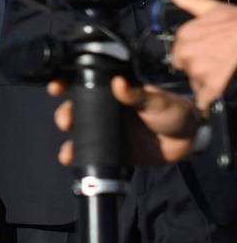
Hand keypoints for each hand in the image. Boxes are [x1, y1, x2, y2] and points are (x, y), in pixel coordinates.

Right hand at [50, 75, 203, 166]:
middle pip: (74, 109)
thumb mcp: (157, 100)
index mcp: (112, 92)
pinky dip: (76, 157)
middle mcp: (104, 109)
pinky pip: (88, 153)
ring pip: (78, 132)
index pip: (84, 84)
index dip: (66, 83)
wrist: (187, 142)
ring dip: (69, 139)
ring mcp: (104, 130)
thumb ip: (138, 94)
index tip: (56, 87)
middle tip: (66, 121)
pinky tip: (70, 159)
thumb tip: (119, 83)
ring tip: (68, 149)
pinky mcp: (108, 150)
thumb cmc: (173, 112)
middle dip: (65, 114)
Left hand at [169, 0, 236, 108]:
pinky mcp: (213, 85)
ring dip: (207, 84)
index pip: (179, 54)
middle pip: (186, 69)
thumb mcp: (213, 7)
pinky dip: (207, 102)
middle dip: (199, 70)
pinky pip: (203, 100)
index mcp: (184, 35)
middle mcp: (186, 52)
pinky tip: (213, 99)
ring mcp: (199, 69)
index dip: (194, 56)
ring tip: (224, 74)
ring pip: (196, 84)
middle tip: (218, 64)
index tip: (209, 53)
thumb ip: (189, 0)